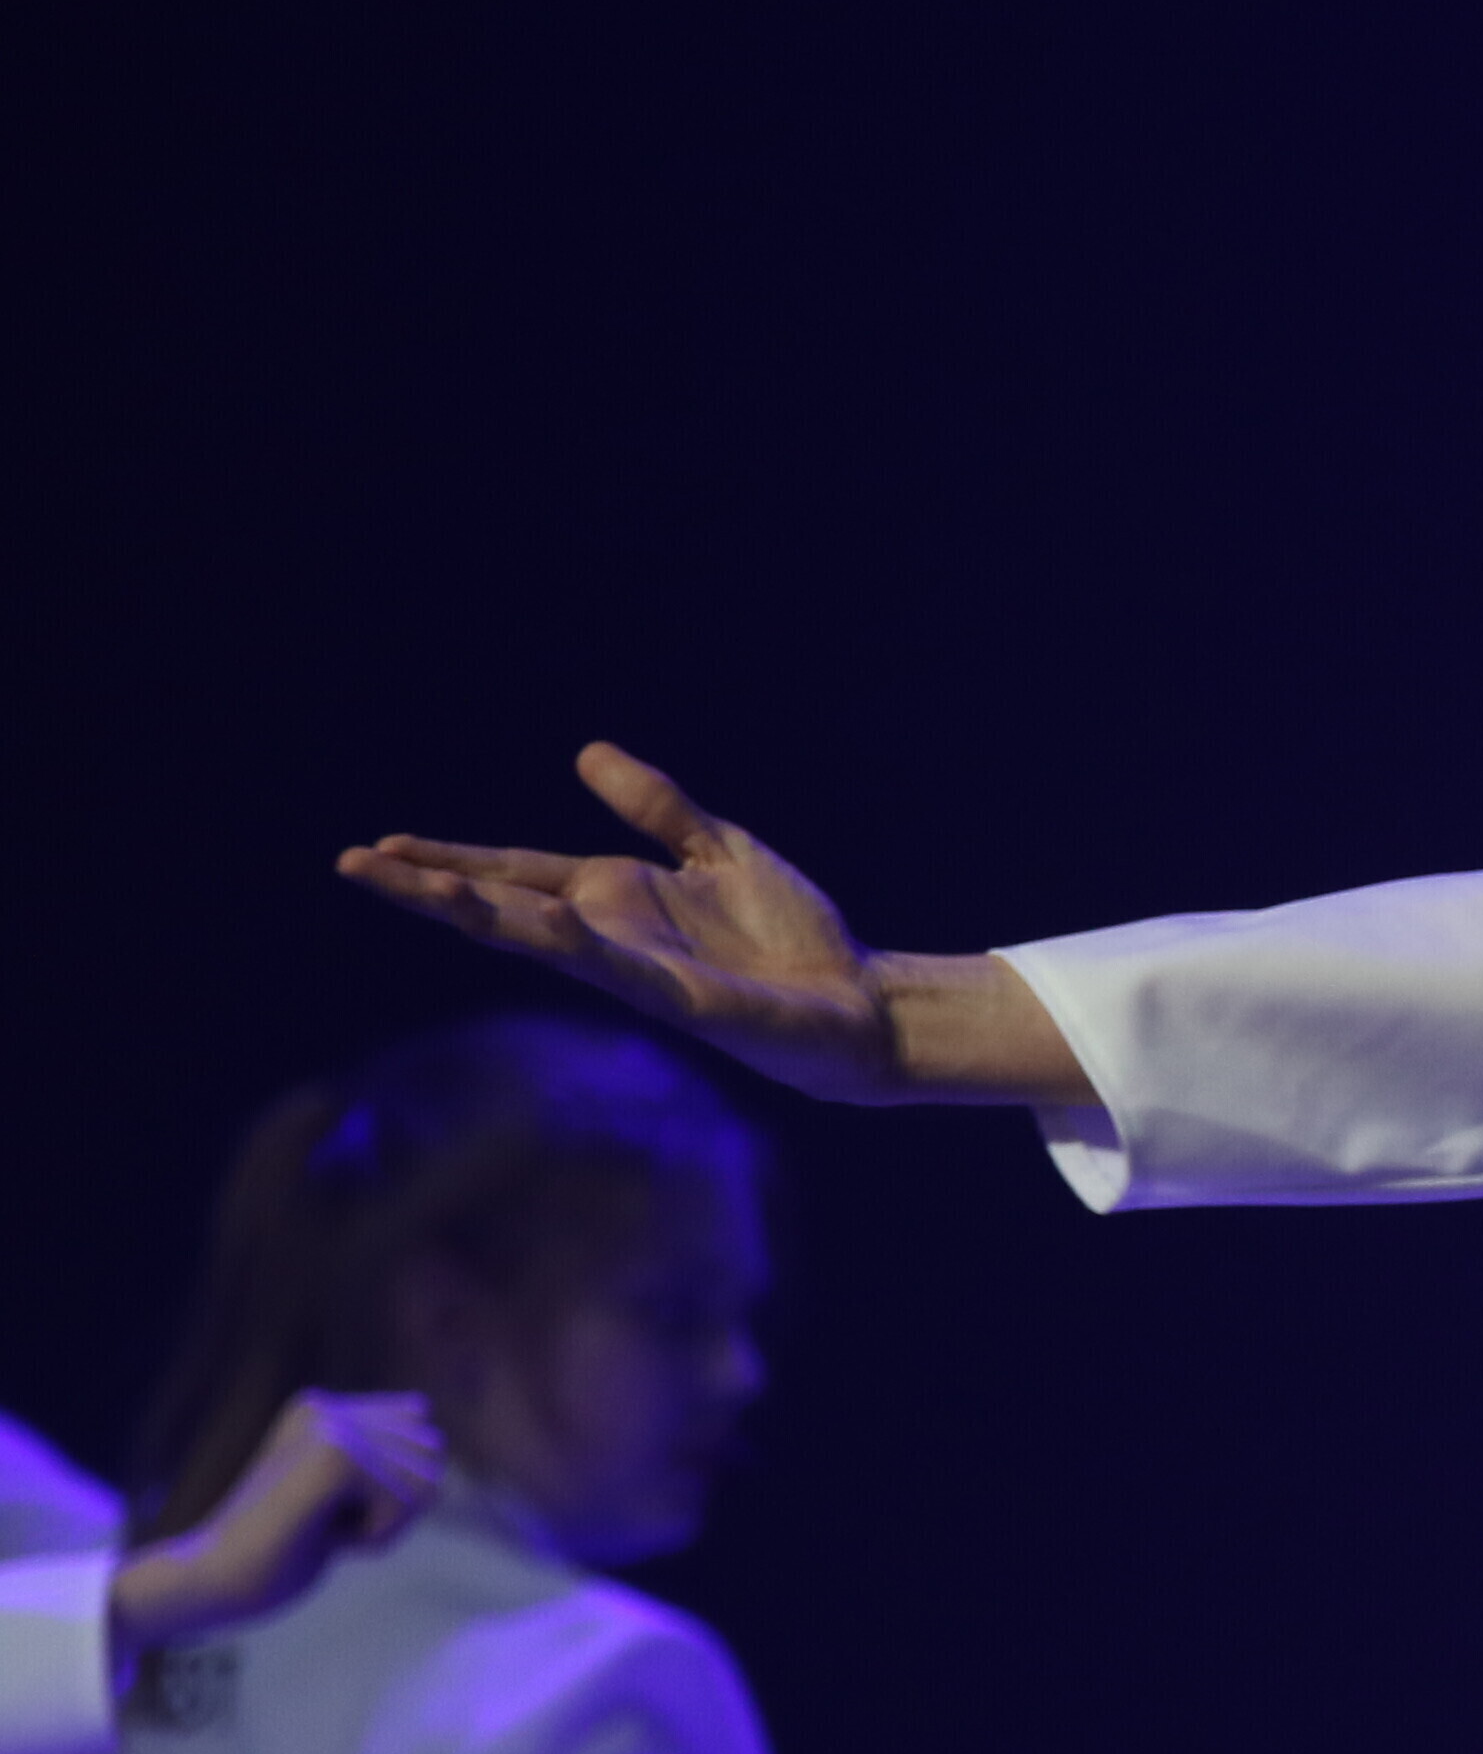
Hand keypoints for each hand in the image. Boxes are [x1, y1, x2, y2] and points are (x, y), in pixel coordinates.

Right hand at [110, 1392, 448, 1653]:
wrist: (207, 1582)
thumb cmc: (274, 1554)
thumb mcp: (336, 1499)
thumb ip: (379, 1462)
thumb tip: (431, 1428)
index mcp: (322, 1409)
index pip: (421, 1433)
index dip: (393, 1490)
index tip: (327, 1509)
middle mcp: (326, 1408)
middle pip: (432, 1457)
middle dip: (393, 1508)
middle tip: (321, 1524)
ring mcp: (329, 1428)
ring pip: (426, 1481)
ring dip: (384, 1525)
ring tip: (318, 1529)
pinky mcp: (333, 1458)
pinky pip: (408, 1502)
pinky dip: (376, 1537)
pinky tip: (321, 1538)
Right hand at [337, 746, 1084, 1106]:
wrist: (858, 1002)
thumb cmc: (794, 936)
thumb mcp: (719, 848)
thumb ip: (657, 807)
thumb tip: (586, 752)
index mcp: (616, 898)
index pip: (515, 873)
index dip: (453, 858)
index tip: (384, 845)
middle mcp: (611, 936)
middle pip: (503, 904)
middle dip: (429, 885)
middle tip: (353, 863)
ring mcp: (636, 971)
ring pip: (539, 938)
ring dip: (475, 912)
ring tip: (410, 884)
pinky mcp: (678, 1000)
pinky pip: (617, 967)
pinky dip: (579, 942)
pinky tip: (543, 916)